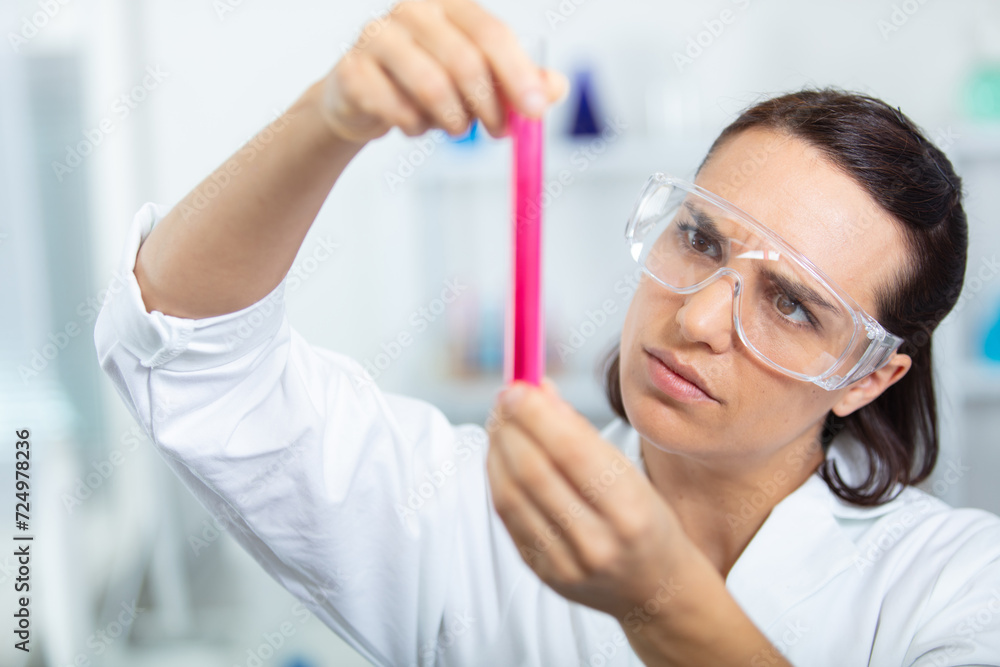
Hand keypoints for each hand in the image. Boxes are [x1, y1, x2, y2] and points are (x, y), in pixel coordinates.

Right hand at [318, 0, 568, 143]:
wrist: (362, 97)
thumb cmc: (425, 83)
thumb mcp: (479, 82)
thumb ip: (519, 82)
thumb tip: (555, 88)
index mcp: (450, 5)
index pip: (492, 34)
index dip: (518, 75)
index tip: (537, 111)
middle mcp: (413, 10)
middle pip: (465, 62)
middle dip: (489, 107)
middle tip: (498, 132)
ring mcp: (377, 36)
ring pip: (432, 88)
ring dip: (452, 120)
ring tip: (453, 127)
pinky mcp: (352, 70)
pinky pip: (396, 110)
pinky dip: (414, 127)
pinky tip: (413, 124)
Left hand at [487, 378, 691, 621]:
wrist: (652, 588)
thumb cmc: (645, 518)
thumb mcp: (630, 472)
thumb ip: (581, 433)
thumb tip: (538, 390)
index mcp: (630, 510)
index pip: (571, 451)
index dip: (536, 414)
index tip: (518, 387)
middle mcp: (597, 541)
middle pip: (533, 471)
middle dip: (511, 426)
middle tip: (504, 398)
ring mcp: (565, 563)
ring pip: (511, 494)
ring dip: (497, 449)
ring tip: (500, 423)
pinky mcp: (541, 572)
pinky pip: (507, 516)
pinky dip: (497, 477)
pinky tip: (500, 455)